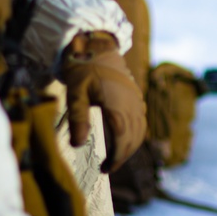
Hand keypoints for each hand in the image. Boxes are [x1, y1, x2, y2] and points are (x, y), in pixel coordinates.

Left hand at [60, 31, 146, 172]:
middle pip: (133, 139)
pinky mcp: (137, 99)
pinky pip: (141, 123)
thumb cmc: (83, 69)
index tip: (105, 169)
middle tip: (107, 168)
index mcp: (117, 105)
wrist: (98, 46)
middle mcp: (131, 105)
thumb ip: (78, 119)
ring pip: (140, 132)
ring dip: (129, 148)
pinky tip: (124, 140)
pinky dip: (135, 136)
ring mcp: (137, 102)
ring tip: (115, 158)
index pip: (122, 140)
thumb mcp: (75, 93)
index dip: (116, 158)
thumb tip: (77, 145)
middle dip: (122, 157)